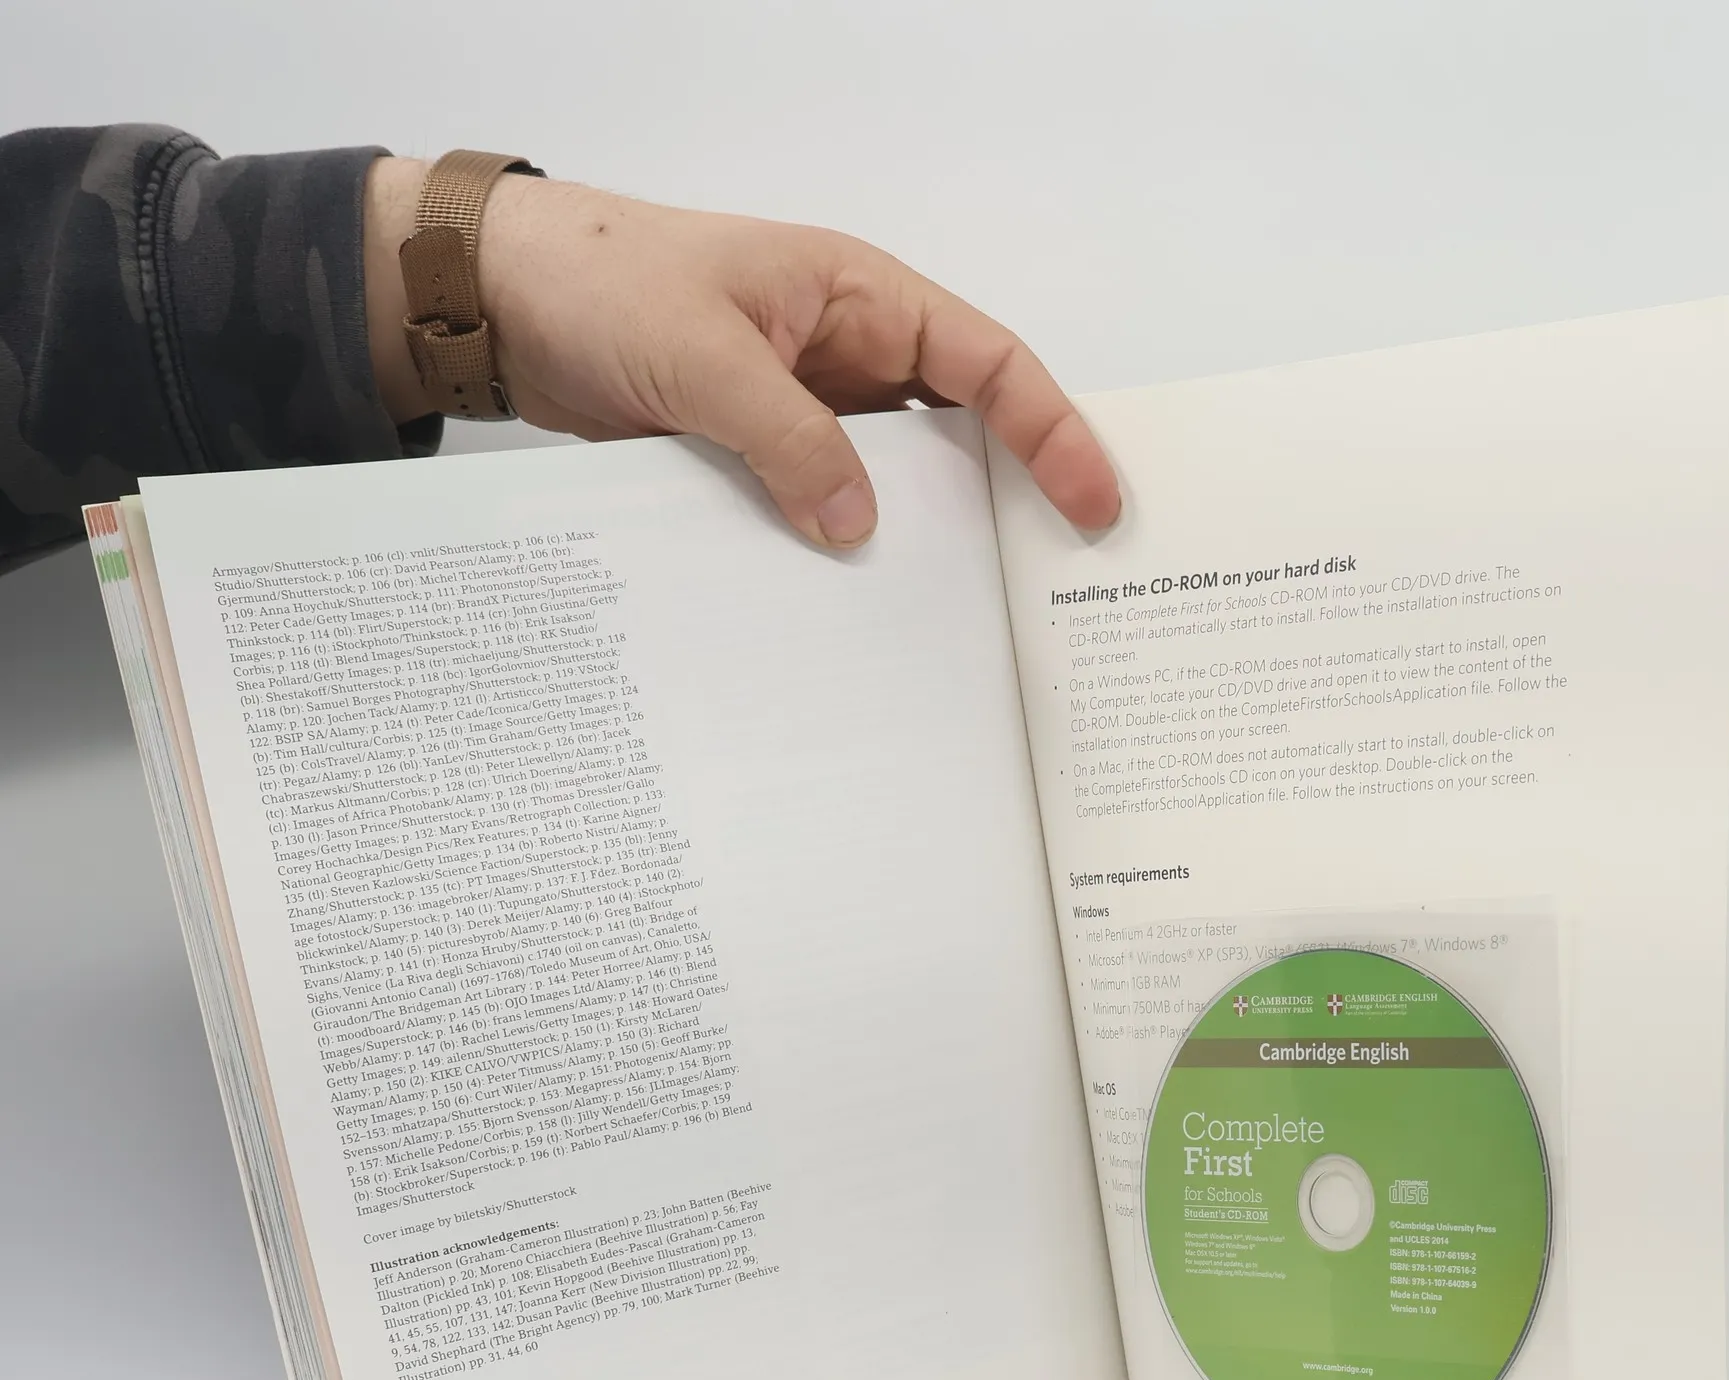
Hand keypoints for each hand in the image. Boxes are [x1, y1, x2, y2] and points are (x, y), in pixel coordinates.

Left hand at [363, 158, 1119, 548]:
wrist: (503, 301)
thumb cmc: (603, 279)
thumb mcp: (703, 355)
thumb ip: (788, 438)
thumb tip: (857, 530)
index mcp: (861, 300)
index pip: (989, 366)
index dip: (1053, 433)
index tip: (1092, 504)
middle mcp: (847, 356)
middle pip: (959, 433)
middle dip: (1008, 501)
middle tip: (1049, 585)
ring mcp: (806, 411)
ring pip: (893, 483)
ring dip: (921, 540)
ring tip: (964, 617)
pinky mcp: (758, 456)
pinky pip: (822, 507)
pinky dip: (845, 552)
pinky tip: (858, 607)